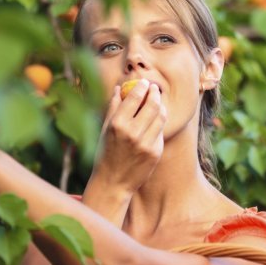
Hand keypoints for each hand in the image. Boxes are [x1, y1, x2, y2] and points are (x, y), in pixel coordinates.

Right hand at [90, 79, 166, 193]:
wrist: (113, 181)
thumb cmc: (106, 153)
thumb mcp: (105, 129)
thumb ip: (113, 108)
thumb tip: (119, 88)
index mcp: (117, 124)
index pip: (135, 98)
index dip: (142, 87)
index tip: (144, 82)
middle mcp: (132, 133)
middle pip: (152, 104)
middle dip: (155, 93)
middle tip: (154, 89)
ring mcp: (146, 143)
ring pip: (161, 116)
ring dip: (160, 106)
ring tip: (156, 103)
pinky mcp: (155, 152)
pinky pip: (160, 132)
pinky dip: (158, 124)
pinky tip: (153, 122)